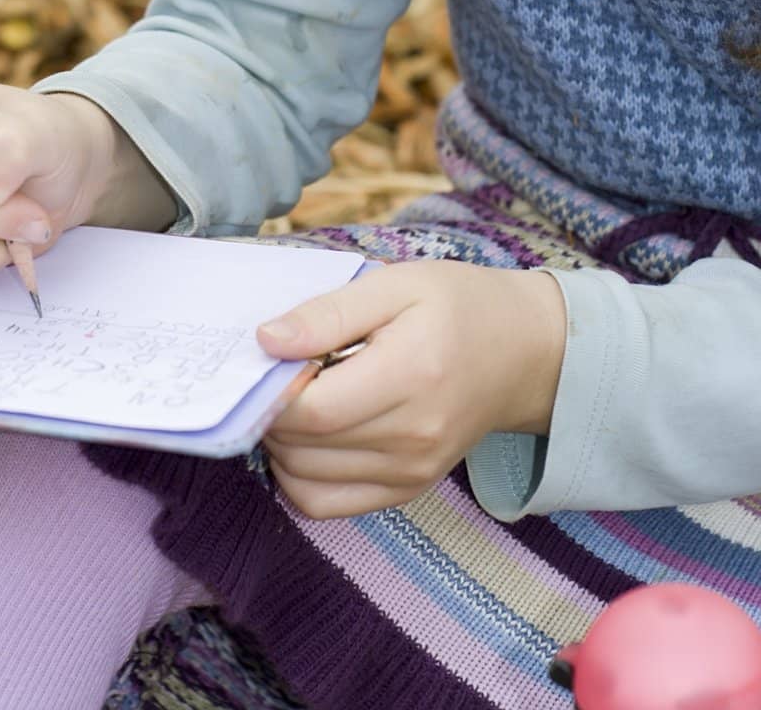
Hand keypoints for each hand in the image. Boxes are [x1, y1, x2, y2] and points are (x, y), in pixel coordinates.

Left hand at [255, 259, 566, 519]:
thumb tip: (266, 341)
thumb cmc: (457, 306)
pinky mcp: (407, 490)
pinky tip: (309, 435)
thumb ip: (329, 313)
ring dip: (281, 443)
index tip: (266, 359)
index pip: (316, 409)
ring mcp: (412, 471)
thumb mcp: (396, 284)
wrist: (523, 352)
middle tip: (280, 372)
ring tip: (299, 398)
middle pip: (305, 447)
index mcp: (411, 375)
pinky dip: (299, 476)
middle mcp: (414, 437)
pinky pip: (326, 505)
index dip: (272, 390)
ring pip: (306, 480)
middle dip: (271, 411)